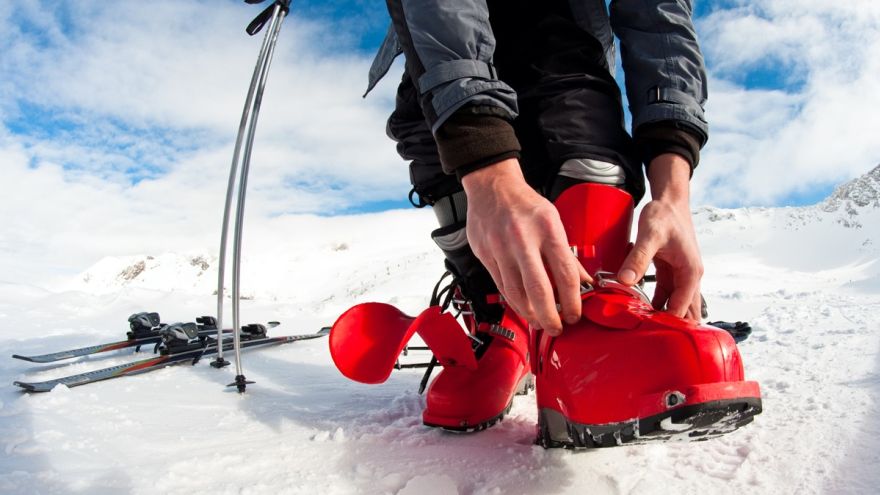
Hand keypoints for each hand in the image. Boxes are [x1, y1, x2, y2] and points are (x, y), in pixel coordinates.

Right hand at [461, 158, 590, 334]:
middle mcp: (522, 239)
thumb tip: (583, 283)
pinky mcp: (485, 255)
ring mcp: (500, 248)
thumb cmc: (525, 204)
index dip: (572, 300)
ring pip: (516, 293)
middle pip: (539, 289)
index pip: (565, 273)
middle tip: (557, 328)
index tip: (575, 314)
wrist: (492, 188)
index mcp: (546, 228)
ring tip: (540, 323)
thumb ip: (566, 254)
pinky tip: (524, 310)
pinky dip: (514, 303)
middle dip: (550, 316)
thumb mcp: (553, 221)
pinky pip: (502, 287)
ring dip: (530, 314)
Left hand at [618, 154, 703, 320]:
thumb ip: (638, 259)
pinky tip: (639, 313)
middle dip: (669, 327)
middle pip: (684, 312)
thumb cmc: (664, 216)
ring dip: (661, 317)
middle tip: (646, 341)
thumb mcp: (649, 236)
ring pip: (675, 305)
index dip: (666, 323)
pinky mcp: (670, 273)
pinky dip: (654, 305)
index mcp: (691, 273)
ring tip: (640, 332)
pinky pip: (665, 296)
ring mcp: (681, 276)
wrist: (670, 200)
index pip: (681, 308)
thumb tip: (624, 281)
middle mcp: (690, 278)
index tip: (647, 334)